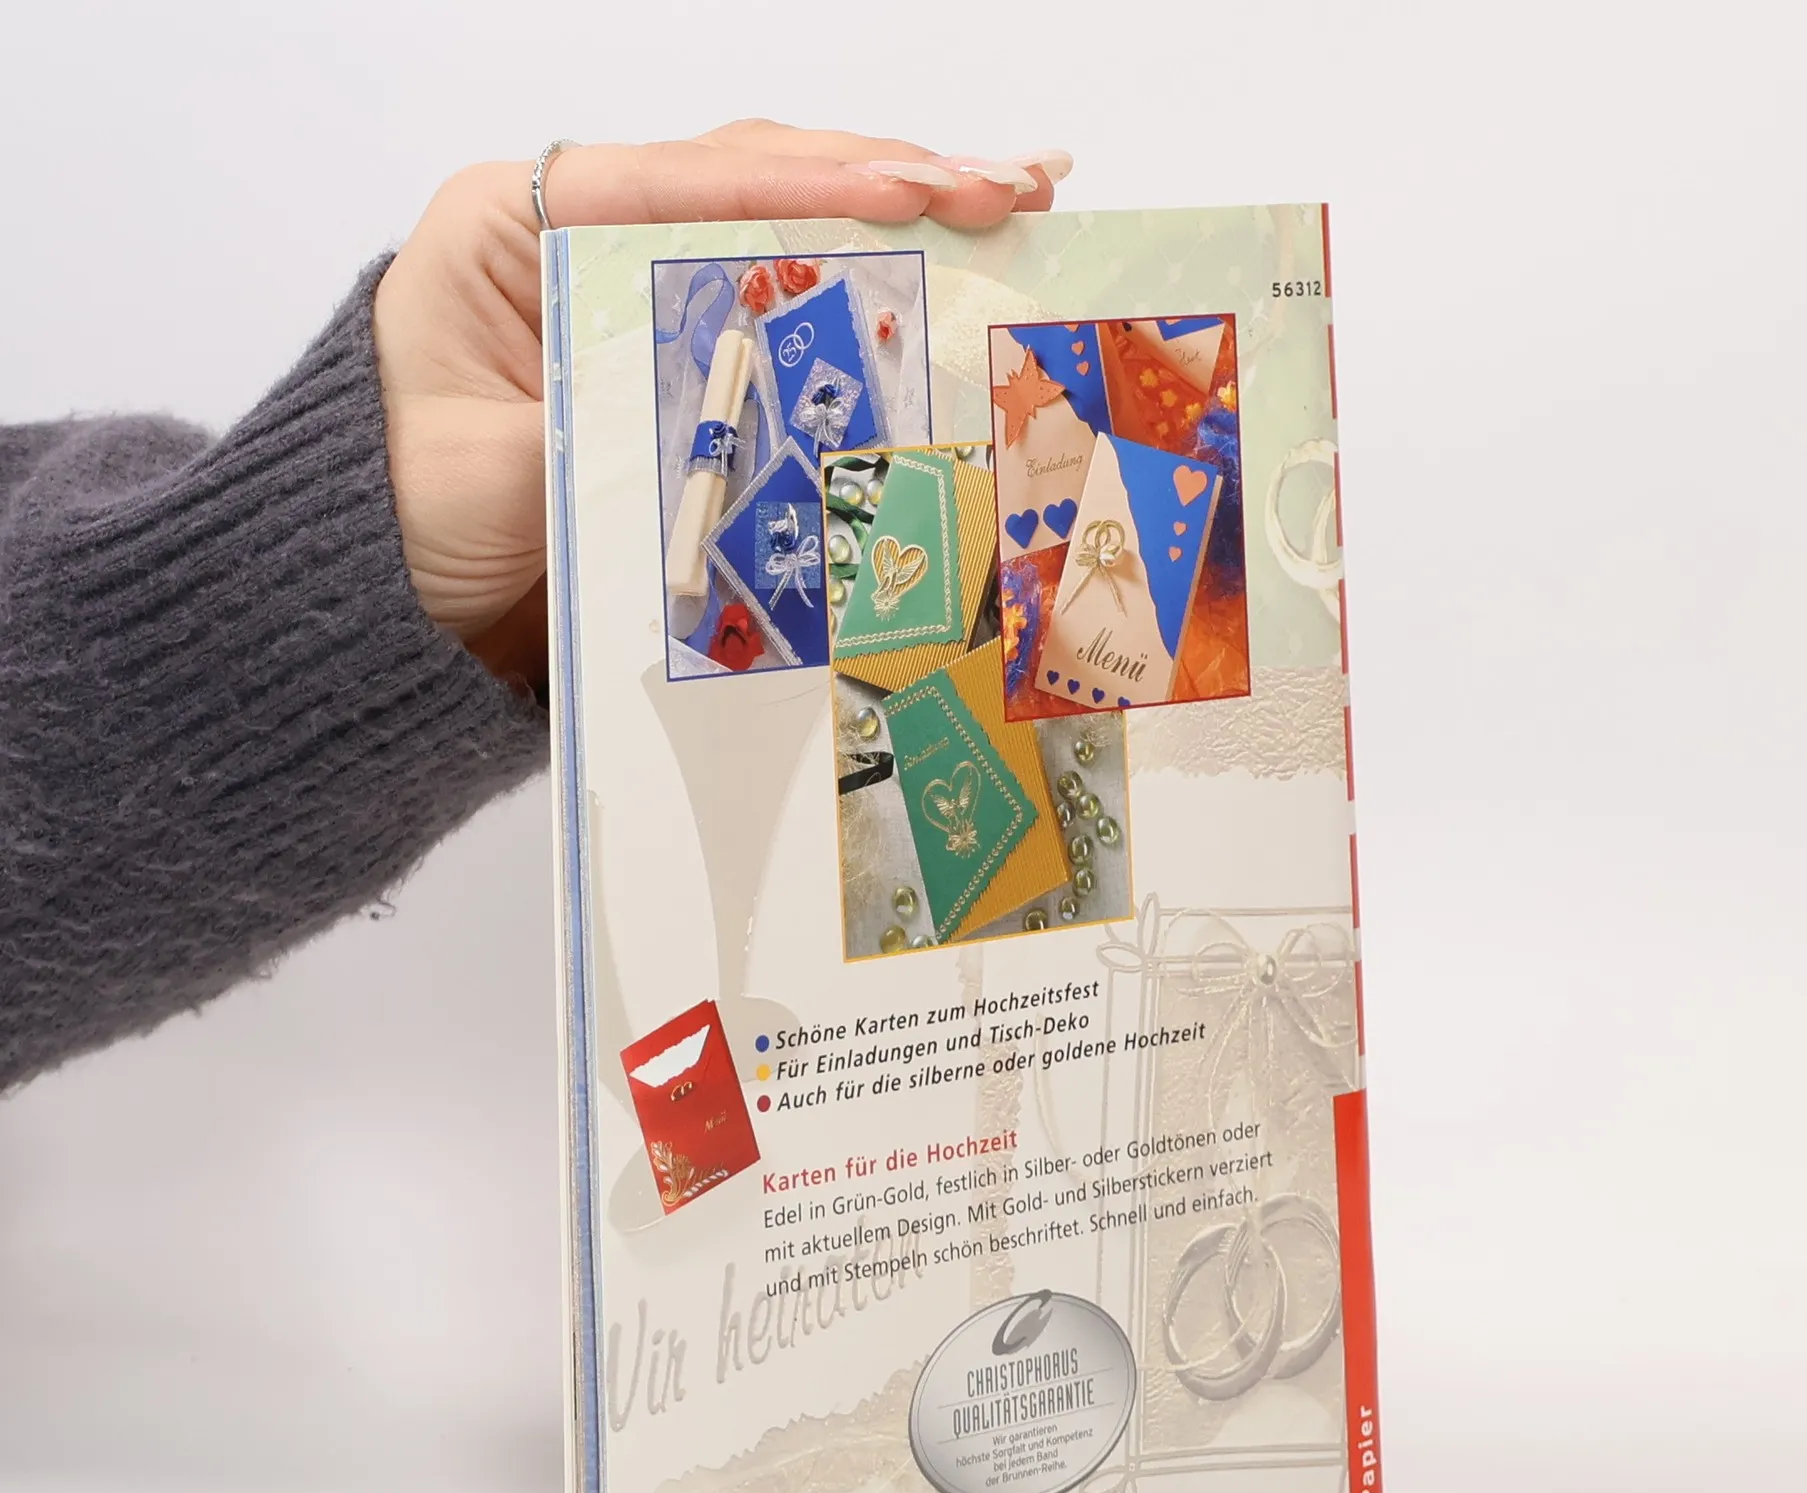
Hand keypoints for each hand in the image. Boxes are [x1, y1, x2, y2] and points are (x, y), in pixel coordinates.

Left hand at [372, 122, 1067, 691]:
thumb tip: (712, 420)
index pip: (687, 181)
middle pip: (751, 175)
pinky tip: (942, 270)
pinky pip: (776, 294)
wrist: (387, 596)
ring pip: (777, 219)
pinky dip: (860, 283)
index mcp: (515, 225)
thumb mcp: (493, 479)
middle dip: (888, 175)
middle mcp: (579, 229)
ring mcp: (632, 282)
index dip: (816, 183)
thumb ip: (598, 432)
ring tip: (1011, 204)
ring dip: (896, 212)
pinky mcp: (672, 343)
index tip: (922, 191)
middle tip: (1010, 187)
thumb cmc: (406, 525)